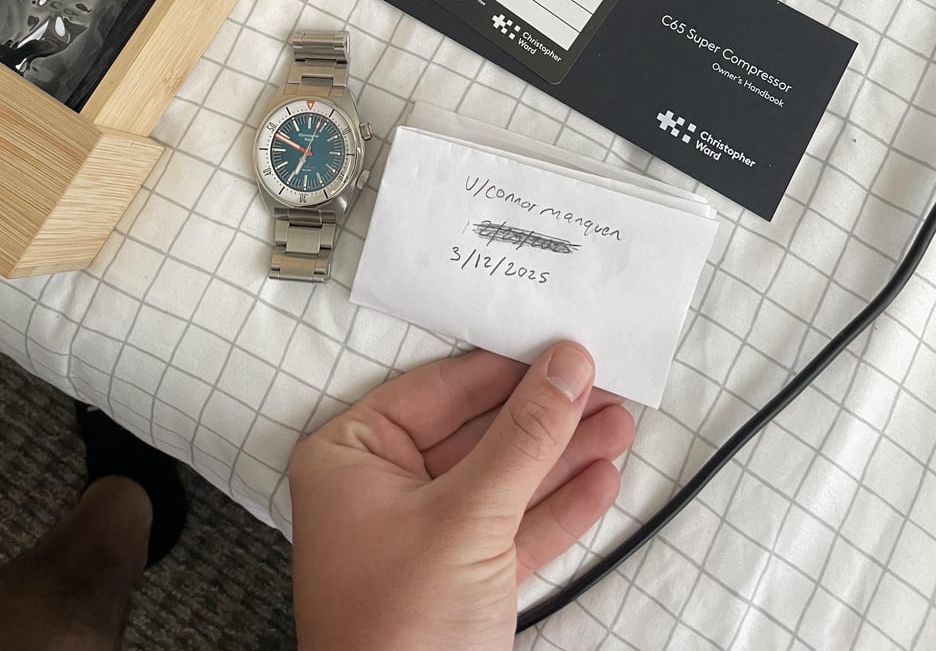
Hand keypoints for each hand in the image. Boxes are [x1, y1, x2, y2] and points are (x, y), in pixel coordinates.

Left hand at [290, 342, 634, 650]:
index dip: (504, 367)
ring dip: (564, 455)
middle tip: (600, 381)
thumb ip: (522, 438)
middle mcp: (381, 488)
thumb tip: (563, 370)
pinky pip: (515, 526)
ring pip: (504, 479)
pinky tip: (600, 478)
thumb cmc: (395, 630)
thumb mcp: (466, 517)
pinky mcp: (460, 579)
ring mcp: (422, 535)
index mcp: (350, 456)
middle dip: (545, 413)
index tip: (557, 345)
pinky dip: (559, 506)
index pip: (438, 389)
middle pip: (478, 431)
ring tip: (618, 423)